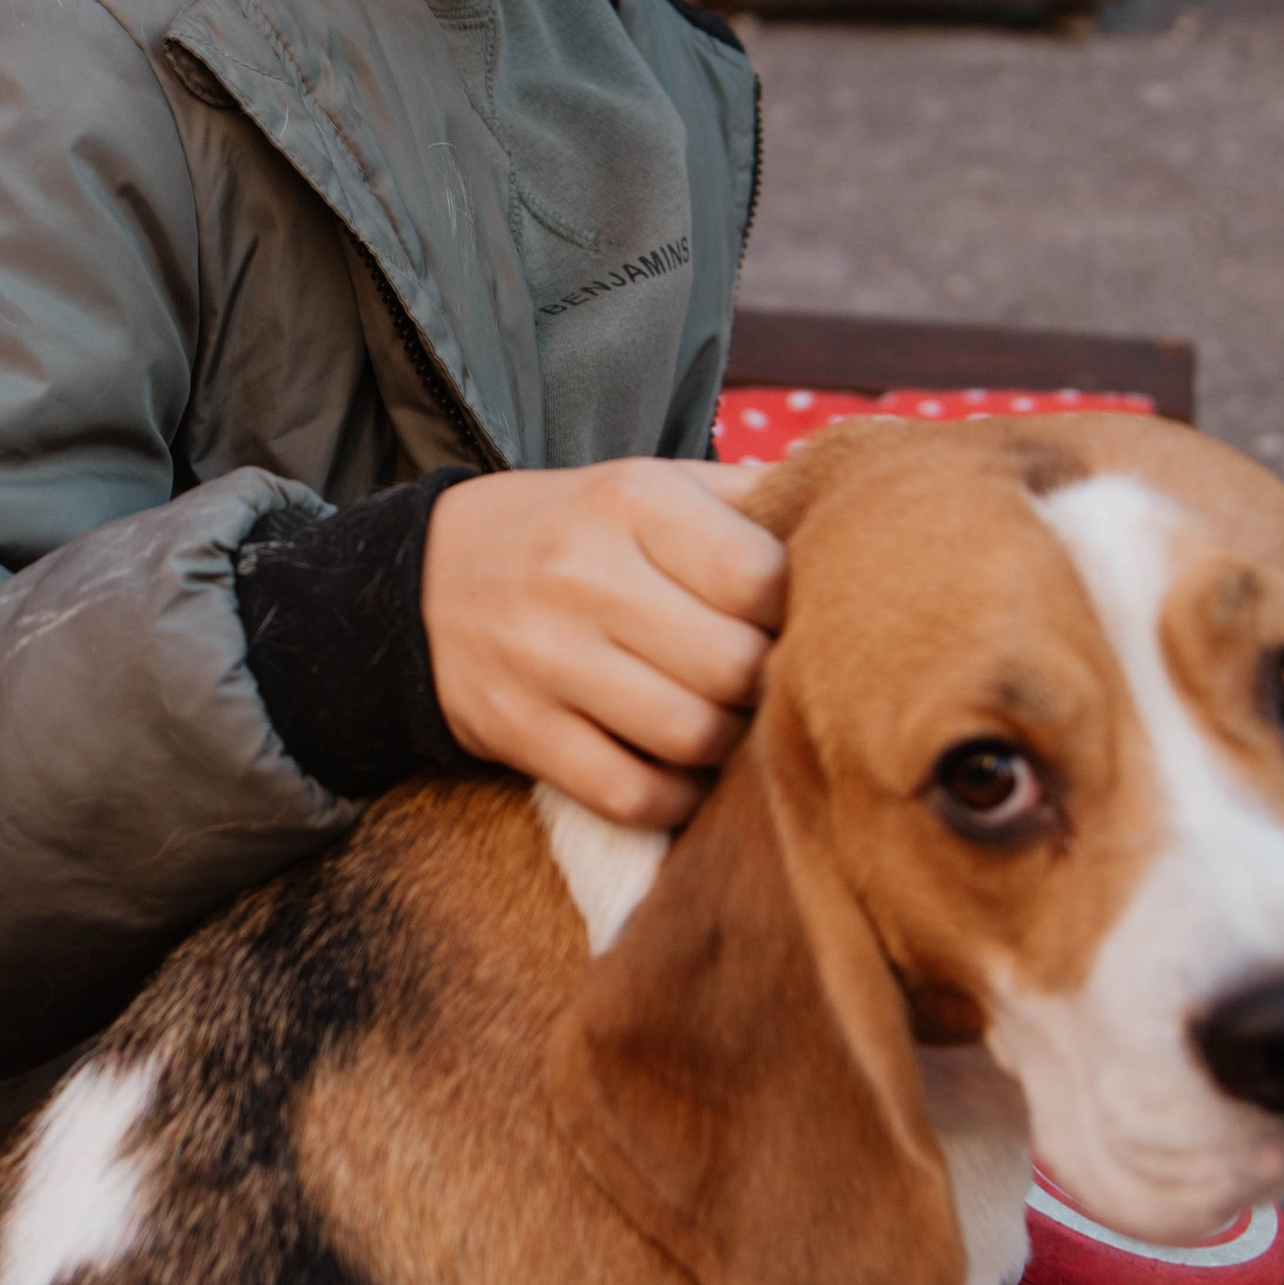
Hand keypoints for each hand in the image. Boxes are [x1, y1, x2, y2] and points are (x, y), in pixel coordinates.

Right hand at [422, 458, 786, 831]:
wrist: (427, 583)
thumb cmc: (574, 535)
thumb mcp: (647, 487)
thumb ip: (747, 501)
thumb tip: (856, 522)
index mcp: (631, 500)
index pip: (760, 577)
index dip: (792, 611)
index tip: (781, 621)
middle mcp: (584, 574)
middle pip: (733, 666)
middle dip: (765, 687)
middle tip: (762, 684)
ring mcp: (544, 657)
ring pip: (691, 736)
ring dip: (727, 746)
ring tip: (726, 724)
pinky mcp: (518, 729)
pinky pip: (630, 794)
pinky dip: (674, 797)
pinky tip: (679, 771)